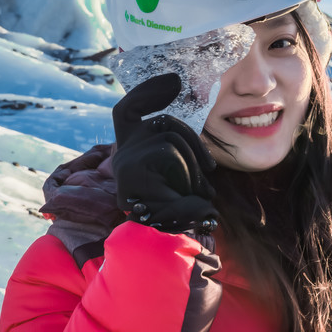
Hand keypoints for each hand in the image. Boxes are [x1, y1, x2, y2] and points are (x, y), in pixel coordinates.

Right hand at [112, 73, 218, 233]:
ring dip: (193, 166)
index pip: (127, 110)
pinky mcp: (130, 171)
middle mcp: (121, 154)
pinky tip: (185, 194)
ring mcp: (123, 162)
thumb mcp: (181, 175)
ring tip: (196, 192)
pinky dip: (186, 173)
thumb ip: (179, 150)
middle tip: (210, 168)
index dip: (146, 93)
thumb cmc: (180, 214)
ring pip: (170, 138)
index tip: (173, 82)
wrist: (166, 249)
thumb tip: (190, 123)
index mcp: (130, 152)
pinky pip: (170, 154)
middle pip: (161, 122)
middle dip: (193, 141)